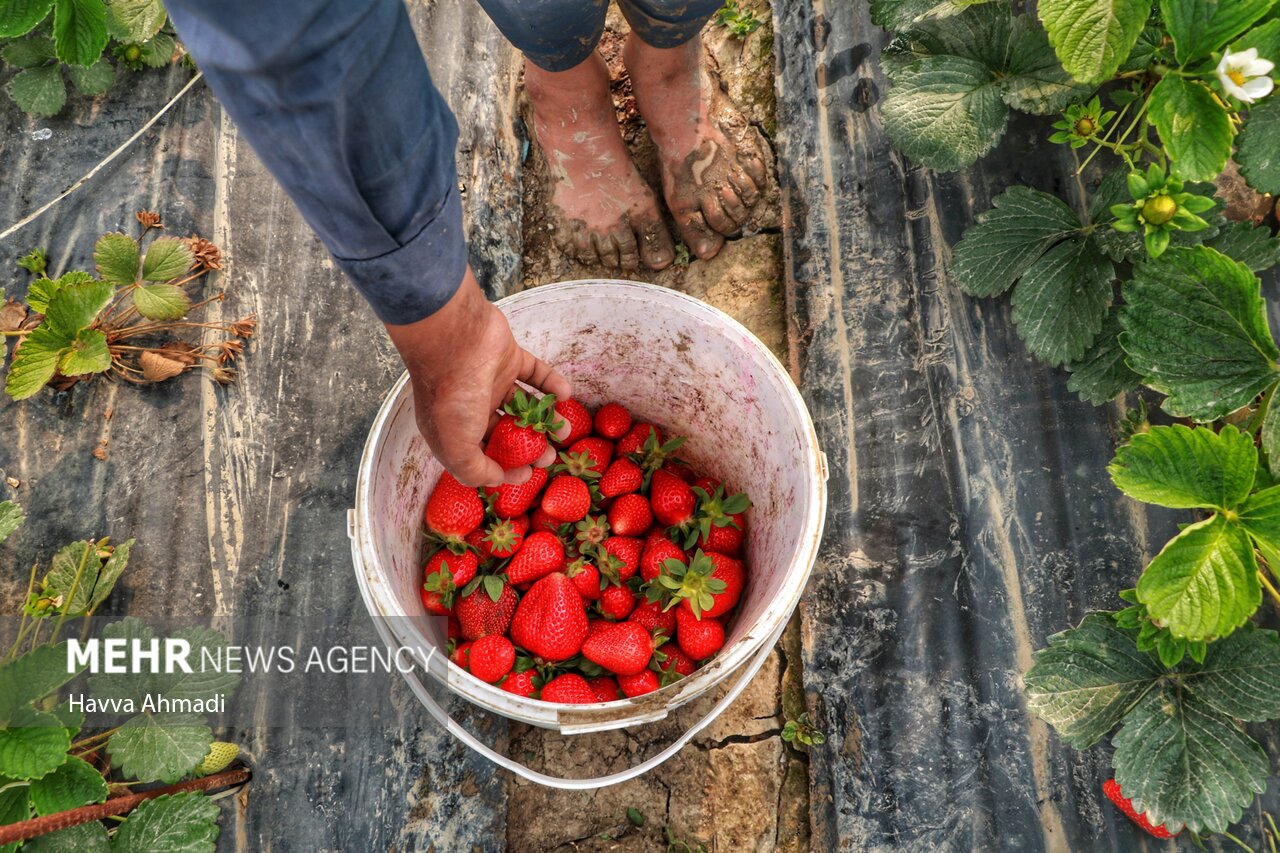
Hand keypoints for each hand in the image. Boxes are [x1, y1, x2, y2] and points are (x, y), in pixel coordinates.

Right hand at [384, 267, 571, 486]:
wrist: (454, 337)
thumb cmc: (450, 395)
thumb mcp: (456, 446)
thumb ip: (474, 470)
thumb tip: (496, 479)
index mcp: (453, 429)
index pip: (482, 455)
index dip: (504, 468)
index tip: (527, 474)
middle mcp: (471, 407)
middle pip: (507, 432)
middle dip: (530, 446)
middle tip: (551, 455)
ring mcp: (490, 381)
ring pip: (524, 405)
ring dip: (545, 418)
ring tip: (565, 428)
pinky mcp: (508, 358)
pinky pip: (535, 374)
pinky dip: (551, 384)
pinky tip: (566, 395)